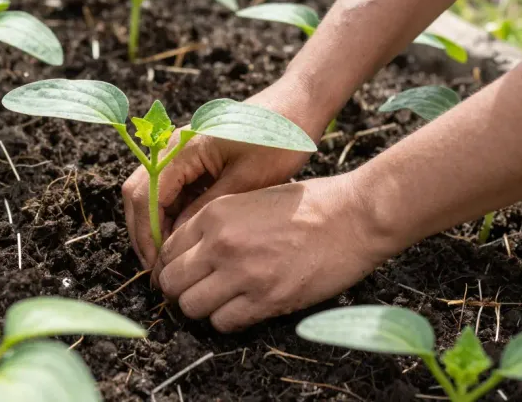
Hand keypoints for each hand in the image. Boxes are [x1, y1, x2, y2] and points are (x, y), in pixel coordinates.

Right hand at [122, 81, 327, 267]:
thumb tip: (178, 240)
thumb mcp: (246, 180)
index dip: (147, 234)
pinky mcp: (195, 158)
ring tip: (170, 260)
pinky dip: (173, 214)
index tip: (157, 266)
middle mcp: (174, 145)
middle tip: (157, 268)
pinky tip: (186, 239)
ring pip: (152, 193)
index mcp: (184, 147)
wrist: (299, 106)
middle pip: (139, 193)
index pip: (145, 195)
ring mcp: (182, 150)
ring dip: (157, 225)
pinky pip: (173, 189)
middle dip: (145, 232)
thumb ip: (207, 209)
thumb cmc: (279, 138)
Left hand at [152, 174, 399, 331]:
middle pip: (172, 281)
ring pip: (191, 306)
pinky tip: (242, 308)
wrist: (354, 216)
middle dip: (179, 289)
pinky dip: (227, 320)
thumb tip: (193, 249)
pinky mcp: (266, 299)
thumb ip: (218, 221)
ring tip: (220, 300)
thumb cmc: (309, 204)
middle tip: (196, 290)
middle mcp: (221, 243)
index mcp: (215, 214)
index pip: (167, 250)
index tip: (182, 272)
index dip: (171, 265)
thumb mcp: (251, 198)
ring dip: (201, 307)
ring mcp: (242, 273)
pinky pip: (223, 323)